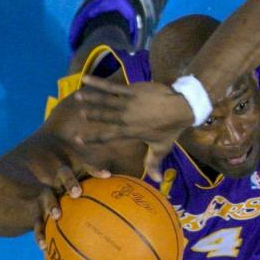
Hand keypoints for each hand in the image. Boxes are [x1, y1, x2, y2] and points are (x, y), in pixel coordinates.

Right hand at [0, 133, 111, 249]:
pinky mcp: (33, 211)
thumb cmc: (70, 200)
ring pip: (47, 198)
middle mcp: (58, 181)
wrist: (28, 200)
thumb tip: (131, 211)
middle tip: (78, 193)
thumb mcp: (85, 197)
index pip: (86, 168)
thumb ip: (104, 200)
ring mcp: (44, 195)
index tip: (109, 176)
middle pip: (64, 177)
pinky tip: (43, 246)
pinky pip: (36, 222)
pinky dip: (39, 233)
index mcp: (73, 175)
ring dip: (52, 205)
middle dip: (70, 183)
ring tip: (57, 216)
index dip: (96, 170)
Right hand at [72, 76, 192, 180]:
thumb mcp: (162, 148)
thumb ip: (154, 163)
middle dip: (90, 115)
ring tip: (77, 96)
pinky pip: (113, 87)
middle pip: (103, 117)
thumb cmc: (171, 128)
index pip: (107, 137)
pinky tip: (86, 78)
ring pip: (105, 101)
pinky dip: (99, 83)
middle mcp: (125, 118)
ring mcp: (128, 103)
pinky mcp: (132, 91)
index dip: (92, 139)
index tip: (78, 140)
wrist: (182, 107)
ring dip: (90, 98)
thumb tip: (156, 181)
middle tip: (77, 114)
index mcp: (129, 132)